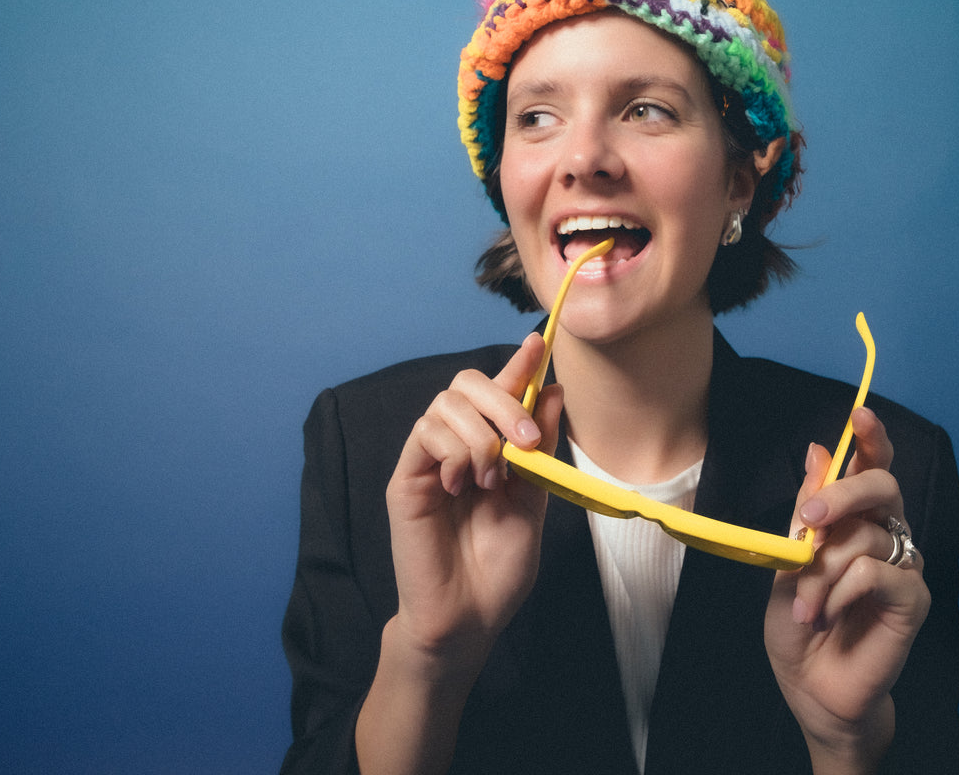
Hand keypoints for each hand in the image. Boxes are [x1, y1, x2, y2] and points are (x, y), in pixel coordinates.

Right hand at [384, 333, 563, 676]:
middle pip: (466, 384)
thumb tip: (552, 390)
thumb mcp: (533, 500)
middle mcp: (458, 447)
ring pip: (445, 405)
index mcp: (492, 449)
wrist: (469, 616)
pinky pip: (424, 434)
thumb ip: (538, 447)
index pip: (501, 392)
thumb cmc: (499, 568)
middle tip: (523, 442)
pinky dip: (452, 449)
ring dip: (479, 433)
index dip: (519, 365)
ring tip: (490, 479)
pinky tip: (463, 482)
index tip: (539, 343)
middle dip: (501, 399)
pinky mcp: (406, 479)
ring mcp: (429, 461)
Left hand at [763, 407, 930, 770]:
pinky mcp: (913, 601)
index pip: (873, 468)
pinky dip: (843, 593)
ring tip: (806, 607)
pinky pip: (878, 575)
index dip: (872, 439)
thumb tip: (818, 450)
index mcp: (856, 521)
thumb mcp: (788, 563)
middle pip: (882, 487)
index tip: (860, 414)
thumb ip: (807, 512)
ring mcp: (904, 567)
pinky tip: (829, 615)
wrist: (811, 688)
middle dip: (841, 495)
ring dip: (823, 571)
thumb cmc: (800, 626)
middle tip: (807, 523)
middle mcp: (886, 536)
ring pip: (868, 537)